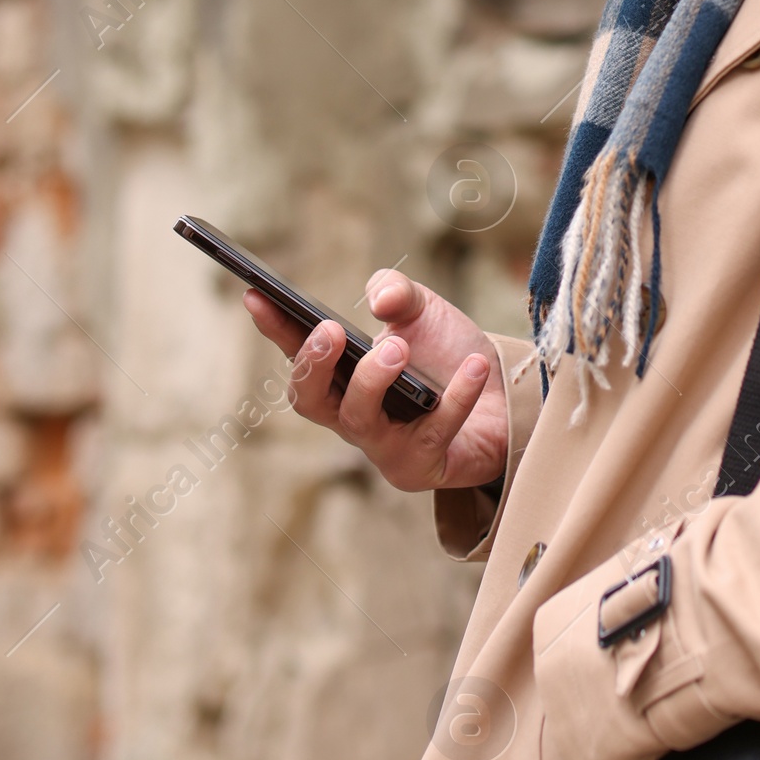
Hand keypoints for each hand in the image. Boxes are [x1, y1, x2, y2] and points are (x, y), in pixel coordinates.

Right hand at [245, 270, 508, 492]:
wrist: (504, 399)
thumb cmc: (447, 355)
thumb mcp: (420, 310)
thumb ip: (396, 292)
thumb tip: (380, 303)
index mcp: (340, 376)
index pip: (297, 352)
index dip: (274, 327)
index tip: (255, 294)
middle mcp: (352, 415)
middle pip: (312, 401)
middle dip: (314, 365)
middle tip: (331, 329)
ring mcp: (384, 447)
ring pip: (361, 422)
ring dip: (374, 380)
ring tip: (398, 346)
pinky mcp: (423, 466)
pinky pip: (435, 433)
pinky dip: (457, 397)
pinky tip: (474, 366)